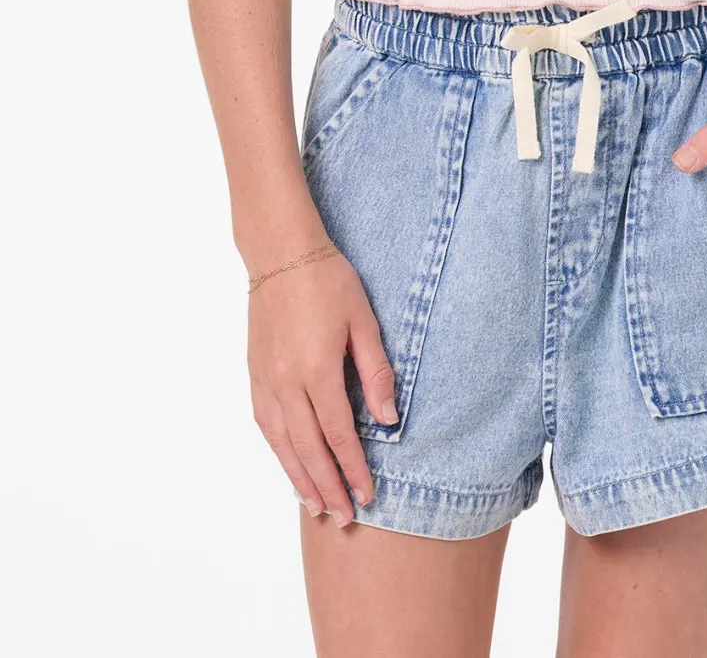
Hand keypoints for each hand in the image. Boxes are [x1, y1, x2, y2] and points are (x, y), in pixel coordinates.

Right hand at [247, 249, 396, 526]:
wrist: (281, 254)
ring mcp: (265, 380)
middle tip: (343, 517)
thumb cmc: (329, 281)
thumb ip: (376, 371)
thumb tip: (388, 419)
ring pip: (282, 443)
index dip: (353, 469)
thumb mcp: (363, 320)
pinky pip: (266, 424)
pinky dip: (279, 452)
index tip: (367, 495)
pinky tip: (290, 466)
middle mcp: (286, 382)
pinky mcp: (254, 374)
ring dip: (299, 478)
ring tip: (315, 506)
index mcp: (316, 369)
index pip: (338, 434)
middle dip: (327, 486)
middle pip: (308, 449)